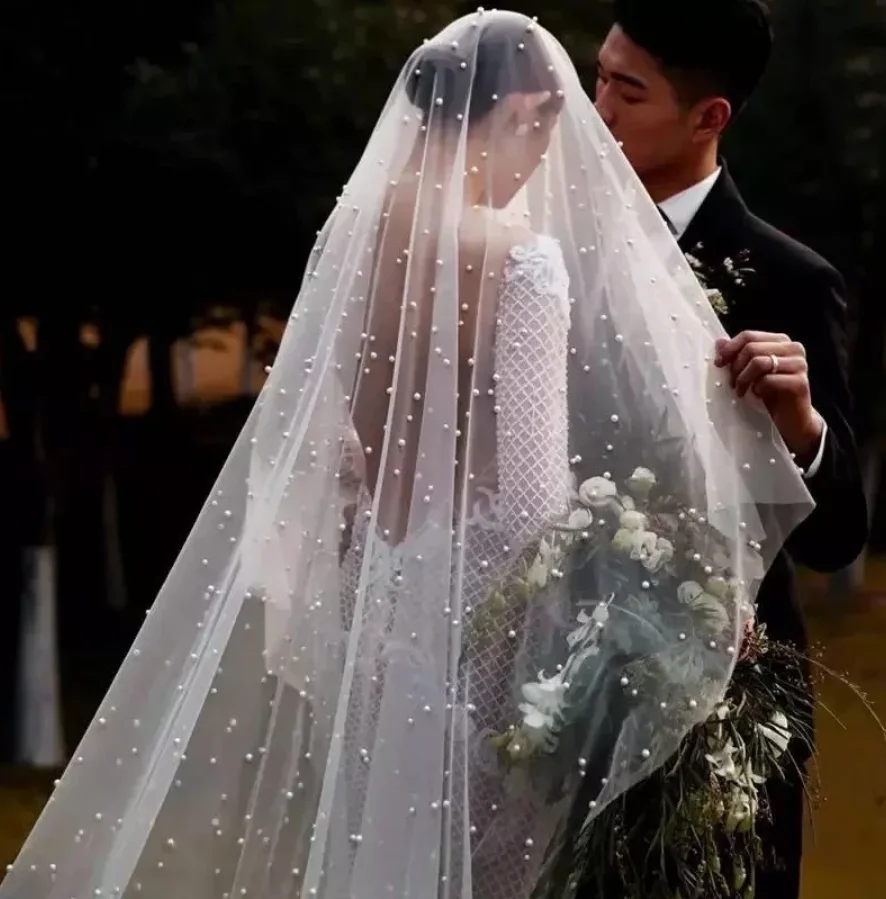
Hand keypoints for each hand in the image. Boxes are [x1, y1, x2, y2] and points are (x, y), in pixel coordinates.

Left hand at [714, 331, 823, 460]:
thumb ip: (738, 355)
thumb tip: (719, 341)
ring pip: (758, 362)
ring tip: (741, 391)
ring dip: (743, 379)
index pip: (749, 336)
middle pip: (752, 348)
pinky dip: (757, 389)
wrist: (791, 419)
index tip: (718, 363)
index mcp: (781, 341)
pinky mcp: (799, 383)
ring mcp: (799, 364)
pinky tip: (758, 395)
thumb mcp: (751, 372)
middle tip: (732, 383)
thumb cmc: (770, 393)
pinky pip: (767, 380)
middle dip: (736, 367)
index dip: (730, 349)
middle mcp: (793, 348)